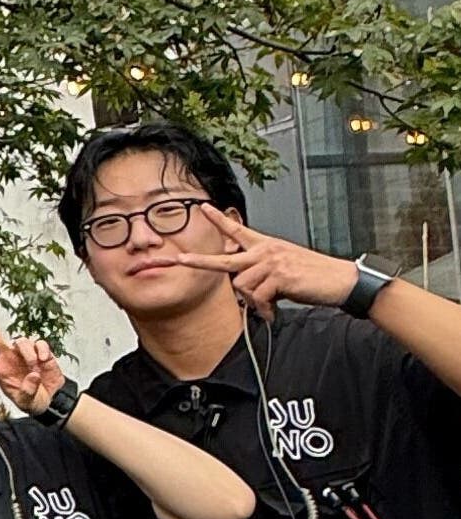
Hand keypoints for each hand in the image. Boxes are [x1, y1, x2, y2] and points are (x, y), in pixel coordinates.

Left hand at [0, 298, 65, 415]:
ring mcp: (23, 352)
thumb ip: (27, 391)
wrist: (50, 398)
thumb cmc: (32, 400)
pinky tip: (44, 361)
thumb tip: (33, 375)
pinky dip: (42, 351)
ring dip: (28, 354)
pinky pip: (39, 343)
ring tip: (34, 367)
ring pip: (20, 340)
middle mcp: (8, 356)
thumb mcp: (27, 402)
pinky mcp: (40, 349)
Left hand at [154, 204, 361, 308]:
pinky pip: (258, 298)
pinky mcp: (280, 276)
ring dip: (254, 301)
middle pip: (225, 260)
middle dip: (199, 262)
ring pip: (242, 287)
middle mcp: (266, 251)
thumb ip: (260, 274)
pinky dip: (265, 309)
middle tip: (179, 259)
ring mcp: (272, 262)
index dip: (219, 220)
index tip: (202, 208)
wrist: (339, 280)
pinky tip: (274, 310)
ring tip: (271, 303)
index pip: (238, 230)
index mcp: (266, 245)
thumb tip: (243, 290)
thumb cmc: (311, 276)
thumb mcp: (282, 269)